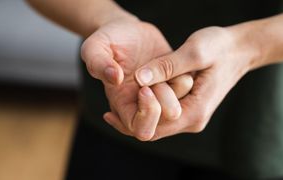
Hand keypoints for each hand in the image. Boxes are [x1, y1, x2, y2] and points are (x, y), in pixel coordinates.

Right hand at [81, 17, 192, 140]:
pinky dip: (183, 74)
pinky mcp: (174, 81)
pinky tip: (168, 60)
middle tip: (156, 82)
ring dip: (174, 87)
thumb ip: (97, 62)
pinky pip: (188, 87)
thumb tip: (115, 79)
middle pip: (165, 126)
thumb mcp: (94, 46)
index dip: (148, 114)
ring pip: (180, 106)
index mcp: (123, 104)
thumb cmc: (107, 40)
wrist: (127, 30)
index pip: (142, 130)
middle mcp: (143, 105)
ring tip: (160, 66)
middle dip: (166, 103)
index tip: (144, 88)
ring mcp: (161, 94)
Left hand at [125, 26, 257, 139]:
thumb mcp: (195, 51)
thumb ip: (168, 66)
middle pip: (153, 130)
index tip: (131, 90)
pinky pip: (162, 116)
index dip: (139, 112)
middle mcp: (193, 120)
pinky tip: (134, 96)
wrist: (239, 50)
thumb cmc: (221, 48)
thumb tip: (140, 78)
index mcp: (195, 111)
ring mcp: (191, 116)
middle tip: (110, 103)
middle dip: (133, 117)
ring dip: (139, 112)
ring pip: (156, 124)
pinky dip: (148, 107)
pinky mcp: (189, 109)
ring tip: (118, 99)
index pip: (157, 127)